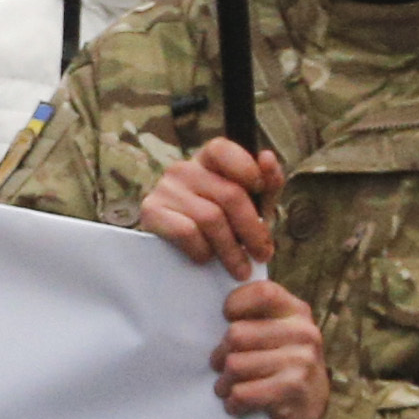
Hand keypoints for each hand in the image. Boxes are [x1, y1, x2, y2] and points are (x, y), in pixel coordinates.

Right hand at [138, 132, 284, 277]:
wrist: (173, 252)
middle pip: (229, 195)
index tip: (261, 195)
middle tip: (262, 255)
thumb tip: (268, 156)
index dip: (246, 169)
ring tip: (241, 269)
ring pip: (211, 218)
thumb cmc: (221, 223)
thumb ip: (266, 183)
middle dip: (252, 230)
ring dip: (231, 250)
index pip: (223, 149)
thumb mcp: (249, 204)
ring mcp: (165, 189)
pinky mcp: (151, 212)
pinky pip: (186, 232)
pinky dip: (202, 250)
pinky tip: (207, 259)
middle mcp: (183, 169)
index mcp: (207, 160)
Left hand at [211, 274, 330, 418]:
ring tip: (225, 386)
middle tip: (219, 365)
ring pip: (235, 365)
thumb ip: (255, 317)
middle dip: (220, 354)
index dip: (236, 303)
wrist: (312, 405)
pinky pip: (243, 393)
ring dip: (223, 382)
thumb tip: (212, 317)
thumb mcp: (278, 331)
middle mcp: (303, 332)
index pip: (262, 293)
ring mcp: (301, 361)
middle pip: (237, 334)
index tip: (227, 318)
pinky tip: (234, 403)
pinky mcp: (293, 390)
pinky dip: (232, 401)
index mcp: (296, 311)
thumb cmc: (283, 362)